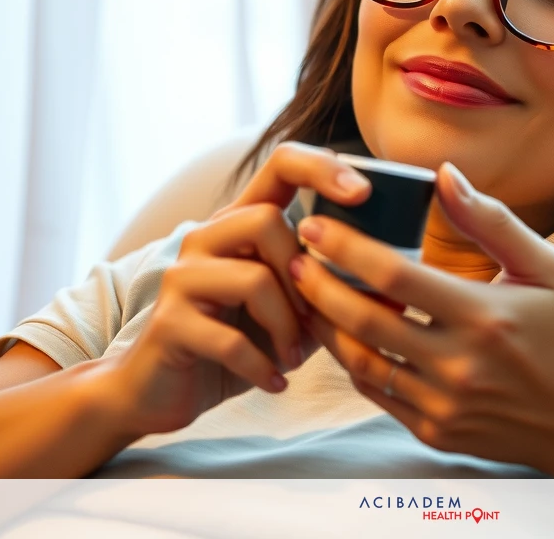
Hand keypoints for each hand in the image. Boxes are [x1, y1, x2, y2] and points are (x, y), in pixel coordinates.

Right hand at [99, 141, 371, 438]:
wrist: (159, 390)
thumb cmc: (235, 344)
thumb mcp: (288, 311)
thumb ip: (325, 290)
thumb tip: (395, 289)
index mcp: (240, 224)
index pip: (279, 164)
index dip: (322, 168)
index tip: (363, 192)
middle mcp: (206, 238)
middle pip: (265, 221)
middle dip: (303, 278)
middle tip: (313, 324)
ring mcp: (182, 278)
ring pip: (253, 278)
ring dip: (287, 328)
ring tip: (294, 358)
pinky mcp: (169, 322)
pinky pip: (230, 339)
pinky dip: (262, 366)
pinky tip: (274, 382)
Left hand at [289, 161, 553, 474]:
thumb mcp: (544, 267)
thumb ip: (491, 220)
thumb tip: (444, 174)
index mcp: (484, 317)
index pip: (395, 278)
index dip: (346, 249)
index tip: (315, 226)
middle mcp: (459, 365)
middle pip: (364, 320)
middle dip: (317, 285)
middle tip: (292, 256)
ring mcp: (444, 404)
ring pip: (360, 362)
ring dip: (325, 325)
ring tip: (304, 293)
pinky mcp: (436, 431)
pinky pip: (376, 394)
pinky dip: (351, 361)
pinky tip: (340, 333)